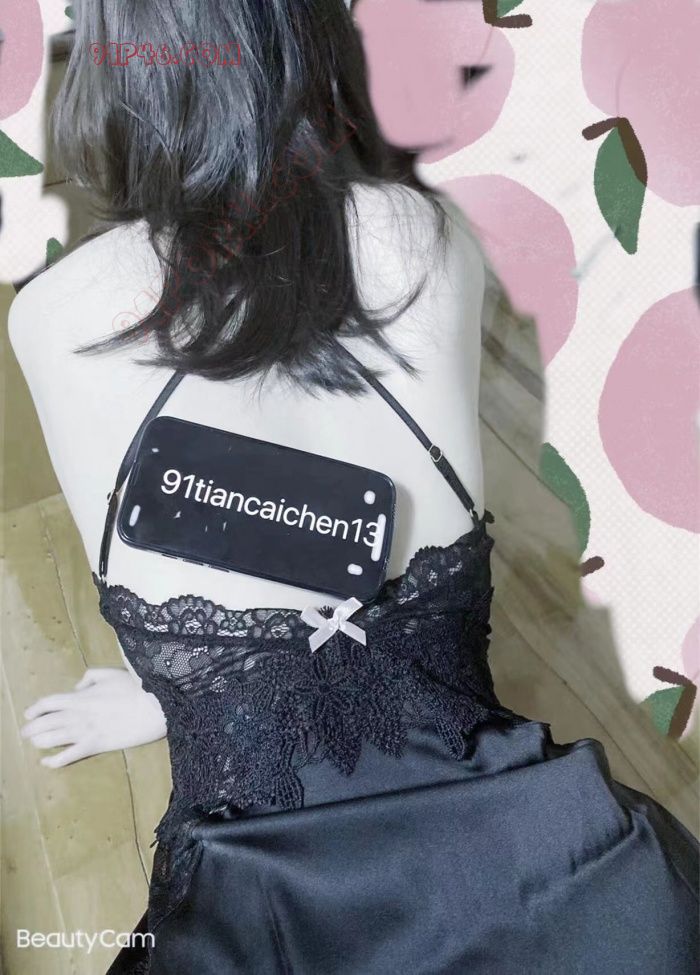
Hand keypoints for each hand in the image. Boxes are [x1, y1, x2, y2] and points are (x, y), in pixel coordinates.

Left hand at [21, 668, 166, 767]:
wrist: (154, 706)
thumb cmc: (135, 687)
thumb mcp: (111, 673)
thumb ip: (89, 678)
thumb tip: (77, 689)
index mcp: (80, 697)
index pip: (48, 703)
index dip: (35, 709)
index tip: (28, 714)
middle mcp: (78, 715)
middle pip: (45, 722)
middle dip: (32, 727)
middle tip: (26, 732)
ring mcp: (85, 732)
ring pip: (52, 739)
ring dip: (39, 741)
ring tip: (35, 742)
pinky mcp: (96, 746)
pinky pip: (68, 756)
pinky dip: (54, 761)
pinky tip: (46, 762)